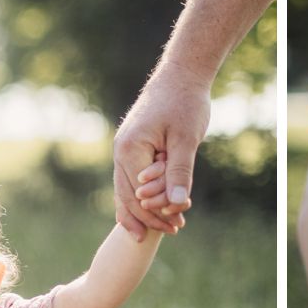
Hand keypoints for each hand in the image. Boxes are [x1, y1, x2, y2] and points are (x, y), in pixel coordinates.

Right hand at [113, 73, 207, 239]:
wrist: (180, 75)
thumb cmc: (184, 103)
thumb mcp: (185, 140)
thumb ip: (179, 172)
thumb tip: (176, 204)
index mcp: (130, 150)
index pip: (139, 194)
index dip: (157, 214)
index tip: (177, 226)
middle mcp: (121, 151)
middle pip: (129, 196)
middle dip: (150, 216)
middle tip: (173, 231)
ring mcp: (124, 149)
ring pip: (127, 188)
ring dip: (146, 208)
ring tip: (165, 226)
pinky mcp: (133, 146)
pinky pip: (132, 177)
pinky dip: (142, 194)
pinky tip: (151, 207)